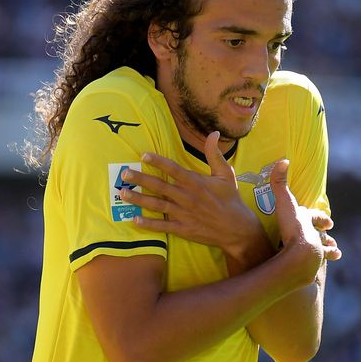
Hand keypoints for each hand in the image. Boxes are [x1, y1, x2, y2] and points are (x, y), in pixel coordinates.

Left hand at [120, 132, 265, 256]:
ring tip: (123, 194)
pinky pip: (162, 226)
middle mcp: (187, 197)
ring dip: (139, 199)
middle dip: (141, 179)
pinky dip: (148, 224)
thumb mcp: (226, 174)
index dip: (158, 161)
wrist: (237, 229)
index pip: (174, 169)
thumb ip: (215, 154)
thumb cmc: (230, 199)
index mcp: (196, 182)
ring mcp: (184, 214)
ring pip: (157, 205)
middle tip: (124, 174)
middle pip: (160, 186)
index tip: (143, 155)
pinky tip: (134, 220)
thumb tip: (214, 133)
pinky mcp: (183, 229)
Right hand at [271, 160, 341, 283]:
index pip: (318, 218)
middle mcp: (316, 239)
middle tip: (334, 242)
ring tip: (335, 255)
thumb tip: (283, 159)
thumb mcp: (284, 204)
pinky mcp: (311, 271)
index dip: (322, 219)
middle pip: (324, 238)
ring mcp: (315, 256)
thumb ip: (280, 183)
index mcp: (309, 223)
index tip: (330, 222)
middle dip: (328, 239)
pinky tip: (316, 275)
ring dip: (329, 253)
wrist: (299, 258)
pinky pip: (314, 270)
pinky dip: (316, 270)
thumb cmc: (292, 230)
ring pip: (324, 254)